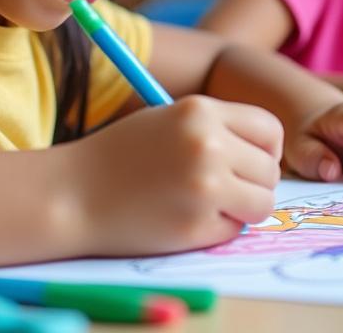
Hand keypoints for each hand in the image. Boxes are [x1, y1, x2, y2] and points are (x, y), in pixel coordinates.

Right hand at [64, 95, 281, 255]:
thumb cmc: (120, 157)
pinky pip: (234, 230)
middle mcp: (209, 145)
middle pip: (270, 171)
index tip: (250, 163)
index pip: (270, 131)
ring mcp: (205, 187)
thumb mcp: (170, 120)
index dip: (266, 151)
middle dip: (253, 184)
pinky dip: (217, 230)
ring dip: (242, 209)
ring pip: (263, 203)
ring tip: (207, 204)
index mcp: (201, 111)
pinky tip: (183, 218)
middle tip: (222, 190)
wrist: (72, 195)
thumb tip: (269, 154)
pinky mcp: (196, 226)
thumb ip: (218, 128)